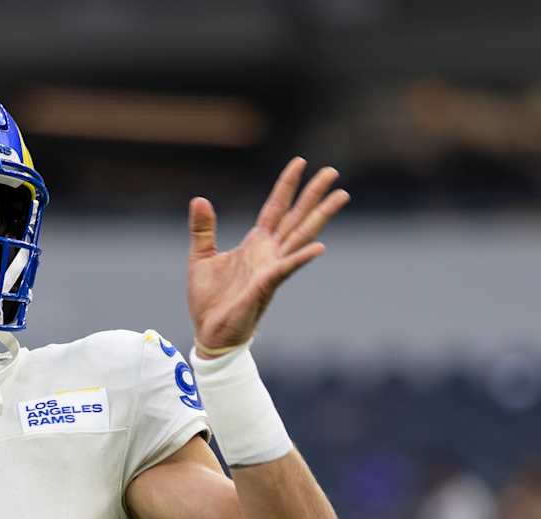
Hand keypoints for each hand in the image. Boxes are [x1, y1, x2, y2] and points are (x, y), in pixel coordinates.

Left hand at [187, 158, 348, 355]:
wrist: (209, 333)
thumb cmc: (209, 300)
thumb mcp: (201, 257)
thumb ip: (203, 230)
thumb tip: (199, 199)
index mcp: (255, 244)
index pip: (275, 208)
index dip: (286, 185)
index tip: (300, 162)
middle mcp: (269, 253)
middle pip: (296, 217)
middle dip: (313, 194)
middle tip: (333, 171)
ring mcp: (271, 269)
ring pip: (300, 236)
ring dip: (320, 216)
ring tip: (341, 196)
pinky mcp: (265, 287)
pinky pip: (286, 269)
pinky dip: (301, 257)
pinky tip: (319, 246)